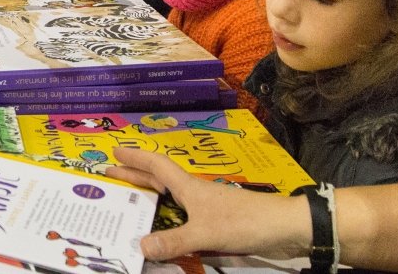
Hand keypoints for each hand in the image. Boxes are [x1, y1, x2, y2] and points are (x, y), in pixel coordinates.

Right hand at [105, 147, 310, 260]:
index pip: (157, 167)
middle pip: (160, 179)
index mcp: (189, 188)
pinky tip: (165, 229)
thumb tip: (140, 246)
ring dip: (151, 196)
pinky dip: (168, 218)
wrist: (284, 227)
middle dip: (136, 175)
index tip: (116, 151)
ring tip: (131, 201)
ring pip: (171, 197)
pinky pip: (183, 216)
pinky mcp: (218, 220)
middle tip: (113, 174)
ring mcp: (207, 206)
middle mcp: (196, 193)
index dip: (136, 158)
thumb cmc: (245, 221)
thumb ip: (174, 240)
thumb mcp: (205, 232)